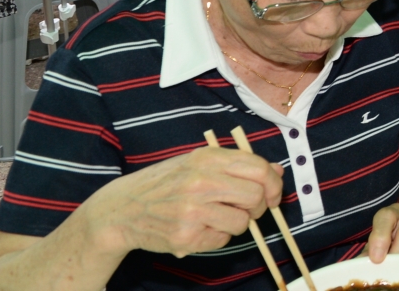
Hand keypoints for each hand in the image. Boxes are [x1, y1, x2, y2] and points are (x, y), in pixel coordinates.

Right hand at [83, 145, 281, 259]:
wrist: (121, 209)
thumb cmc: (165, 183)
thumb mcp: (198, 162)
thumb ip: (237, 164)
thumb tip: (277, 171)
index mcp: (207, 158)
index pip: (259, 169)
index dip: (274, 183)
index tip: (273, 193)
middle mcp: (200, 182)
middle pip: (256, 196)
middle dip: (258, 206)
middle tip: (247, 208)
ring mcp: (192, 211)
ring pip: (242, 222)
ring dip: (237, 223)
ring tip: (217, 217)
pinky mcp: (185, 236)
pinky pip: (222, 240)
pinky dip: (217, 236)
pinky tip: (199, 228)